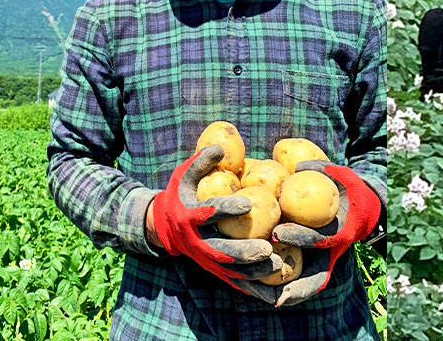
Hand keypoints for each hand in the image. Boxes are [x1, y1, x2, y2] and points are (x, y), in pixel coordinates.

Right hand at [150, 147, 280, 295]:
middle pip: (221, 250)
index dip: (226, 208)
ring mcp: (206, 259)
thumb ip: (200, 161)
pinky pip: (236, 282)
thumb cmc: (181, 195)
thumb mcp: (183, 175)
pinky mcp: (215, 270)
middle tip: (267, 248)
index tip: (248, 203)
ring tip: (277, 266)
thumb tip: (220, 147)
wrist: (164, 227)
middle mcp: (196, 242)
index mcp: (188, 216)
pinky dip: (254, 289)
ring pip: (230, 270)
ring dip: (253, 272)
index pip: (208, 213)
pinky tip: (276, 294)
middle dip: (243, 251)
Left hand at [269, 161, 380, 305]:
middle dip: (291, 277)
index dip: (301, 238)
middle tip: (264, 270)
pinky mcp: (318, 265)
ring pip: (309, 284)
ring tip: (266, 298)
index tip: (278, 232)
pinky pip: (302, 280)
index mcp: (342, 232)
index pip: (320, 239)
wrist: (363, 208)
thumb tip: (299, 166)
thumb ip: (322, 169)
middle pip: (313, 273)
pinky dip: (287, 288)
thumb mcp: (342, 175)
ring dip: (289, 293)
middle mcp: (334, 253)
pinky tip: (263, 290)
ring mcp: (327, 262)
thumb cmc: (349, 188)